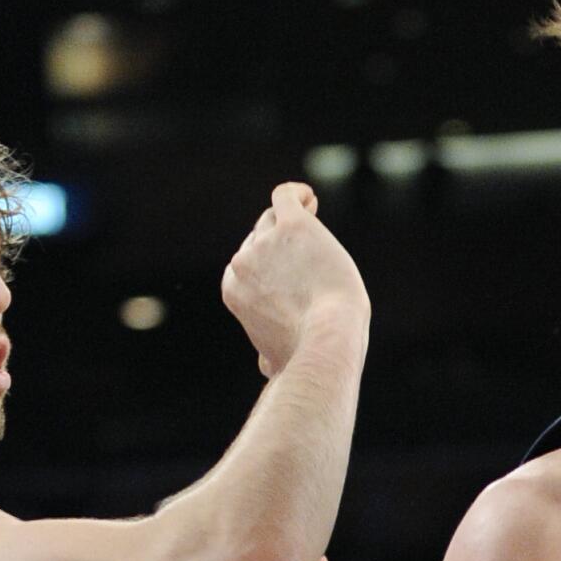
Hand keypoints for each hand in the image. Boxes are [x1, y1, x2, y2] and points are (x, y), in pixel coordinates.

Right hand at [220, 183, 368, 374]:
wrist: (326, 339)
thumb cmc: (306, 353)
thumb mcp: (275, 359)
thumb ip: (267, 354)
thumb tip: (266, 366)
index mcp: (234, 290)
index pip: (246, 264)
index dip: (269, 266)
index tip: (291, 272)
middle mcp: (244, 262)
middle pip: (259, 239)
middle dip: (282, 248)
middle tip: (309, 259)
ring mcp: (266, 242)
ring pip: (274, 218)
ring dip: (291, 221)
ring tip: (313, 225)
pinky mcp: (293, 227)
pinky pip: (286, 196)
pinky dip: (297, 195)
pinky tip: (310, 201)